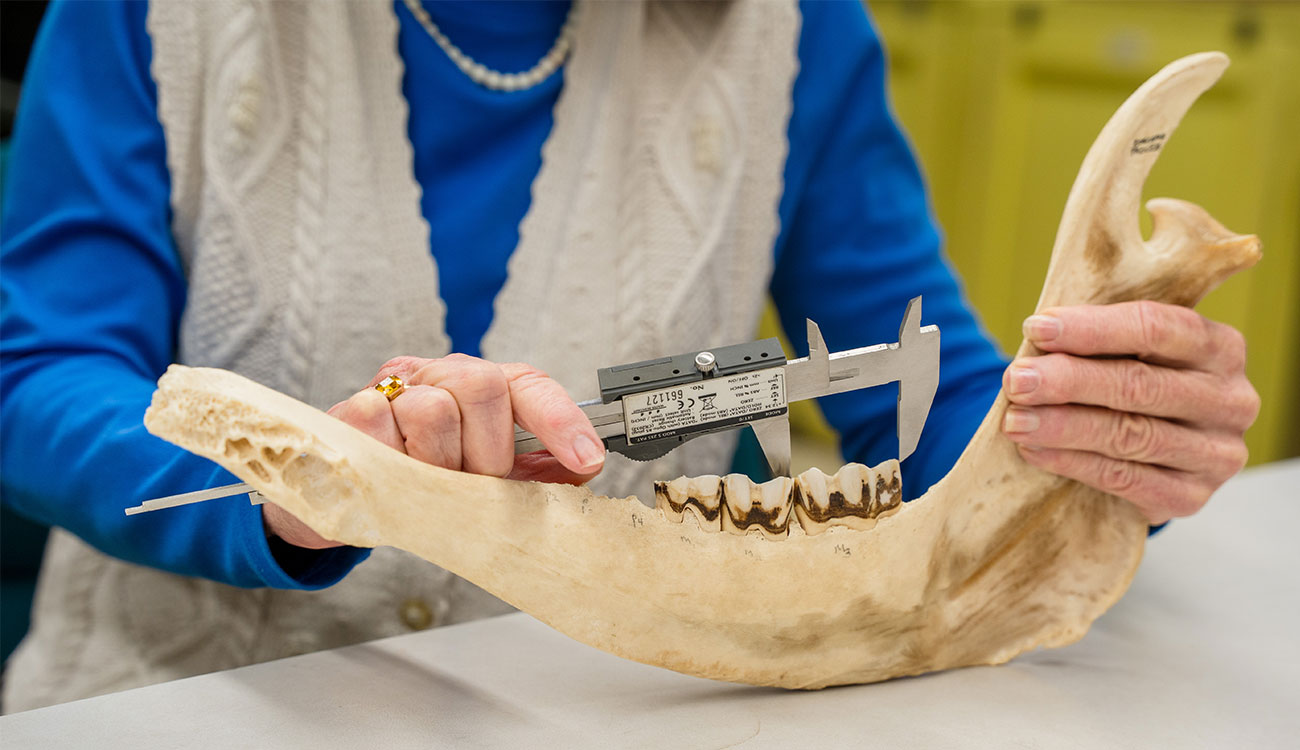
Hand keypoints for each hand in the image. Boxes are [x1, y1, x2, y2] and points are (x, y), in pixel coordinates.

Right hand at [264, 354, 605, 547]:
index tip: (587, 459)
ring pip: (434, 410)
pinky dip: (396, 464)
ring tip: (430, 487)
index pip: (529, 384)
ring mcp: (393, 390)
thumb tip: (585, 470)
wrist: (350, 500)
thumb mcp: (485, 481)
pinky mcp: (350, 411)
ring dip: (441, 465)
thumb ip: (533, 473)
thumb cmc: (423, 484)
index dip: (561, 419)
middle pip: (484, 386)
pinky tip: (395, 479)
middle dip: (489, 452)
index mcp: (480, 388)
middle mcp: (438, 377)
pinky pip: (383, 426)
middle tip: (474, 485)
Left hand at [1000, 301, 1257, 524]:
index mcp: (1220, 347)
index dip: (1091, 329)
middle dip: (1068, 381)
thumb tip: (1039, 335)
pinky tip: (1034, 451)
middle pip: (1139, 385)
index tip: (1037, 329)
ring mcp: (1217, 453)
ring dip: (1062, 426)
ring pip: (1129, 435)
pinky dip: (1072, 463)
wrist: (1153, 452)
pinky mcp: (1192, 496)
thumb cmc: (1132, 380)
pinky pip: (1124, 479)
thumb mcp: (1128, 350)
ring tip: (1015, 420)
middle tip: (1017, 380)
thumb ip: (1099, 338)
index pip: (1155, 329)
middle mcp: (1231, 400)